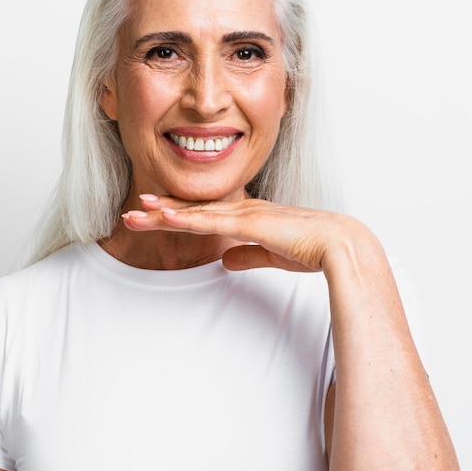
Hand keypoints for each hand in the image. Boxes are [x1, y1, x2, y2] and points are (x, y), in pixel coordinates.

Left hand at [122, 195, 379, 275]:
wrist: (339, 243)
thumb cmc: (311, 248)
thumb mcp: (270, 254)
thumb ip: (247, 255)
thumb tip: (225, 260)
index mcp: (247, 216)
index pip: (204, 215)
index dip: (177, 214)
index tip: (153, 215)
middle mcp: (241, 210)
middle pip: (192, 210)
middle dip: (160, 211)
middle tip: (132, 212)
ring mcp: (244, 214)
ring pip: (195, 213)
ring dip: (164, 213)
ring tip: (137, 212)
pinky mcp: (250, 223)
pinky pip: (211, 221)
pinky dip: (186, 217)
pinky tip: (166, 216)